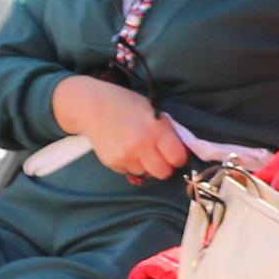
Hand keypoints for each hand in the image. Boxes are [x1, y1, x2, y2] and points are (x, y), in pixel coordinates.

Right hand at [54, 76, 189, 182]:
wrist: (93, 107)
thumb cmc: (128, 105)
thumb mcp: (155, 112)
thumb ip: (169, 132)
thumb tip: (184, 152)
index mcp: (157, 129)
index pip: (177, 158)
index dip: (178, 157)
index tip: (174, 153)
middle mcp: (141, 145)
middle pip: (163, 172)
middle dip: (164, 166)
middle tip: (159, 155)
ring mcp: (125, 156)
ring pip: (145, 173)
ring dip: (145, 164)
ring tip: (137, 147)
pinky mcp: (112, 163)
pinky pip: (129, 171)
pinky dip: (130, 164)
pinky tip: (124, 148)